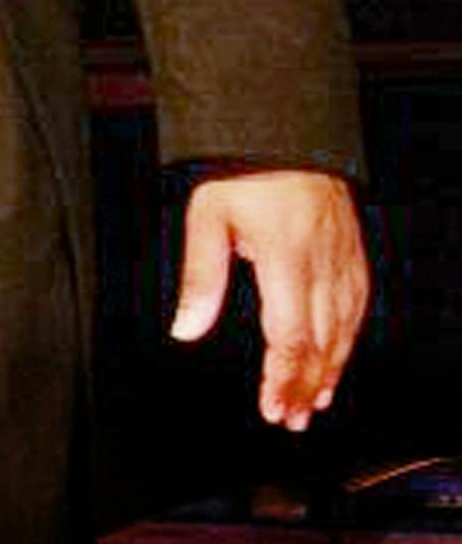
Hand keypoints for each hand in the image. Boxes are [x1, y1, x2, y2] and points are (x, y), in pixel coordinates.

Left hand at [170, 169, 368, 429]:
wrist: (285, 125)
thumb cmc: (239, 168)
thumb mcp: (206, 217)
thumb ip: (201, 278)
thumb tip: (185, 330)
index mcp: (284, 258)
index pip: (288, 337)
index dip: (282, 378)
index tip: (272, 407)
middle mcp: (321, 263)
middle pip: (320, 343)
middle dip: (305, 385)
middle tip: (291, 418)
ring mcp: (342, 256)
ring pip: (344, 328)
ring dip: (330, 369)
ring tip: (314, 400)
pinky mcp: (352, 249)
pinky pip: (358, 304)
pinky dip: (349, 337)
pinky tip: (339, 355)